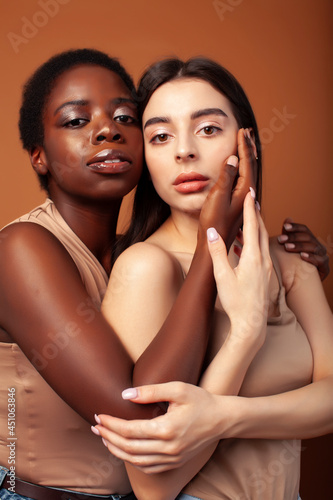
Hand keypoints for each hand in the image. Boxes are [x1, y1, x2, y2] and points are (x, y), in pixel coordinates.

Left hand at [93, 382, 224, 473]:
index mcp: (167, 429)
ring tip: (104, 438)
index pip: (130, 430)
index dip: (111, 424)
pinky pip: (147, 467)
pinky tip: (123, 451)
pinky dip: (131, 461)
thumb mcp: (178, 389)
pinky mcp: (175, 463)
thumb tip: (126, 395)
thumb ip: (151, 391)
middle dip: (108, 437)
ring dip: (116, 450)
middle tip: (96, 426)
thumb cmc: (201, 400)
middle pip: (129, 448)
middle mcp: (168, 448)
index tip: (100, 415)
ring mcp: (172, 459)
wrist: (222, 419)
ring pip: (135, 461)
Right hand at [199, 128, 255, 250]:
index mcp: (246, 192)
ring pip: (249, 173)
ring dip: (247, 157)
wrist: (214, 247)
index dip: (244, 146)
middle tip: (246, 132)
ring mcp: (245, 202)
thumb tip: (232, 159)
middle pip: (252, 166)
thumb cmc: (214, 224)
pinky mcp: (240, 206)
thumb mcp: (217, 198)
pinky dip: (242, 169)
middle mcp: (249, 195)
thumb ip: (225, 178)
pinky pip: (244, 181)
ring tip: (246, 144)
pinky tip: (239, 170)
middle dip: (249, 148)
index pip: (247, 163)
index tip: (242, 131)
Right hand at [207, 190, 271, 347]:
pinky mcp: (266, 275)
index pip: (252, 226)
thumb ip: (217, 253)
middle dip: (256, 213)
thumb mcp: (222, 277)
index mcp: (253, 258)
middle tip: (252, 199)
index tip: (250, 194)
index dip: (250, 209)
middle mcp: (264, 260)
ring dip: (256, 227)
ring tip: (248, 218)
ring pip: (263, 241)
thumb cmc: (236, 302)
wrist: (251, 323)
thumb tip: (212, 232)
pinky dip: (254, 243)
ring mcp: (267, 268)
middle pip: (261, 230)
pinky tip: (245, 245)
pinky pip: (262, 252)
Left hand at [278, 218, 328, 280]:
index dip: (295, 227)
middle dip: (293, 237)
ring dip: (299, 247)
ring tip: (287, 247)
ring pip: (313, 248)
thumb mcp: (291, 249)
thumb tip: (288, 218)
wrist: (303, 285)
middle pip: (308, 238)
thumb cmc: (295, 264)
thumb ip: (289, 235)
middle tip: (280, 240)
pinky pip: (320, 261)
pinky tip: (302, 256)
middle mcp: (319, 246)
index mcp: (311, 240)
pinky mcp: (325, 268)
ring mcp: (323, 257)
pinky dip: (311, 258)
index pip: (305, 229)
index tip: (284, 227)